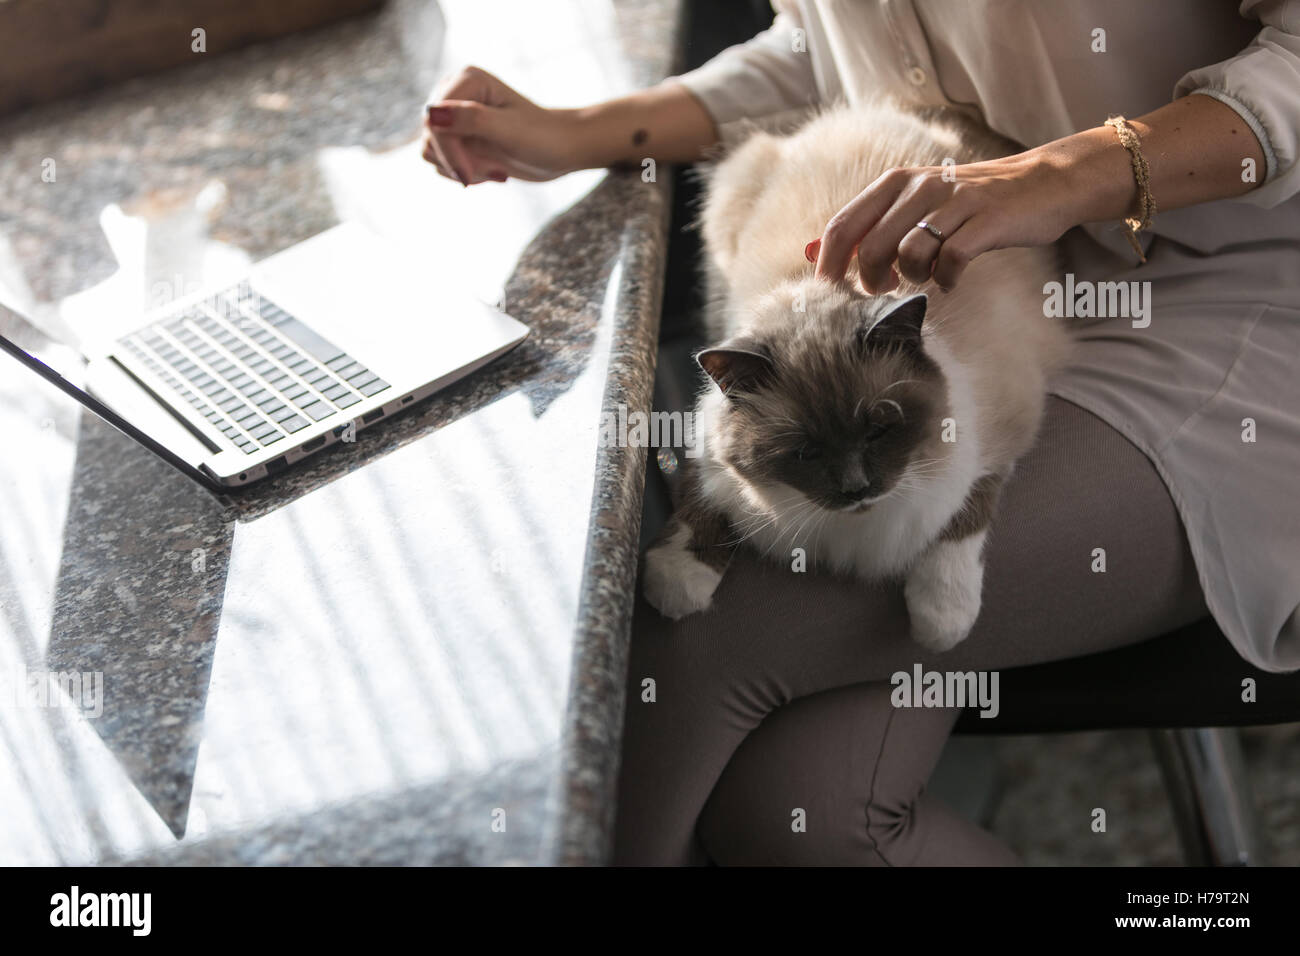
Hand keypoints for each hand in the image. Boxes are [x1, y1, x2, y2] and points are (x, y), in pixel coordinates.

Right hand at [420, 66, 582, 184]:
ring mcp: (454, 116)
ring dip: (463, 169)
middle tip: (494, 171)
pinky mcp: (458, 136)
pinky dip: (464, 172)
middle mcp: (455, 93)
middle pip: (429, 137)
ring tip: (495, 169)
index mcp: (467, 80)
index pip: (433, 119)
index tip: (467, 176)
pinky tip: (492, 170)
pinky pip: (442, 162)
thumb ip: (471, 120)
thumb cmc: (542, 137)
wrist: (560, 150)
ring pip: (431, 152)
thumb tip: (431, 114)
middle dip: (459, 162)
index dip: (448, 151)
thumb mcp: (509, 130)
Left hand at [810, 150, 1081, 292]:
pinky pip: (951, 261)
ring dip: (913, 278)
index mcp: (896, 181)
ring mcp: (956, 201)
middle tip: (885, 290)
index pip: (842, 226)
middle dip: (871, 281)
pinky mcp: (987, 221)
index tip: (829, 293)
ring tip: (926, 278)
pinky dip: (947, 279)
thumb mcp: (915, 203)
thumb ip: (868, 225)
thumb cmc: (971, 202)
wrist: (1043, 182)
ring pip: (908, 254)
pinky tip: (952, 279)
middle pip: (871, 247)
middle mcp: (922, 185)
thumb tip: (812, 250)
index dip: (828, 265)